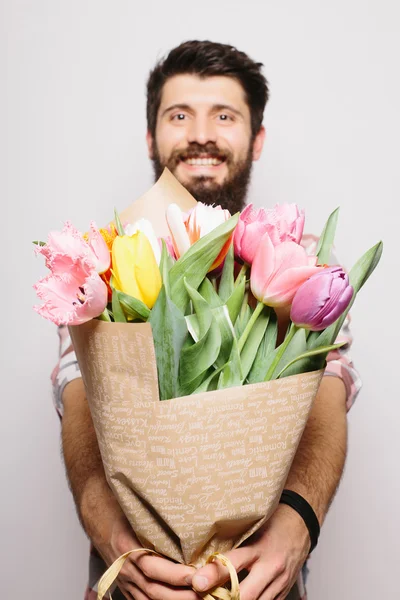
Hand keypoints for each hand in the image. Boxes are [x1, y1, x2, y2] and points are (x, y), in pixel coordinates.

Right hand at [98, 515, 199, 599]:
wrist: (101, 524)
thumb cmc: (125, 514)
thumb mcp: (139, 514)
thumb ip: (158, 523)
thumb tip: (189, 523)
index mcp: (128, 546)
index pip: (153, 567)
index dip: (175, 574)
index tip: (196, 574)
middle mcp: (126, 568)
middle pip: (154, 589)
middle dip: (181, 594)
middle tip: (205, 592)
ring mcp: (125, 581)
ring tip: (198, 599)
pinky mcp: (126, 589)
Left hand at [190, 504, 310, 599]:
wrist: (301, 525)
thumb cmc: (273, 522)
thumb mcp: (252, 526)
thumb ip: (233, 541)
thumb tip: (205, 554)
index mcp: (259, 548)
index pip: (233, 563)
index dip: (213, 575)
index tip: (197, 582)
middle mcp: (270, 568)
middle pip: (244, 595)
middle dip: (223, 599)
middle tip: (203, 596)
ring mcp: (279, 583)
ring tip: (215, 597)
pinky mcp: (283, 593)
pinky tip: (235, 599)